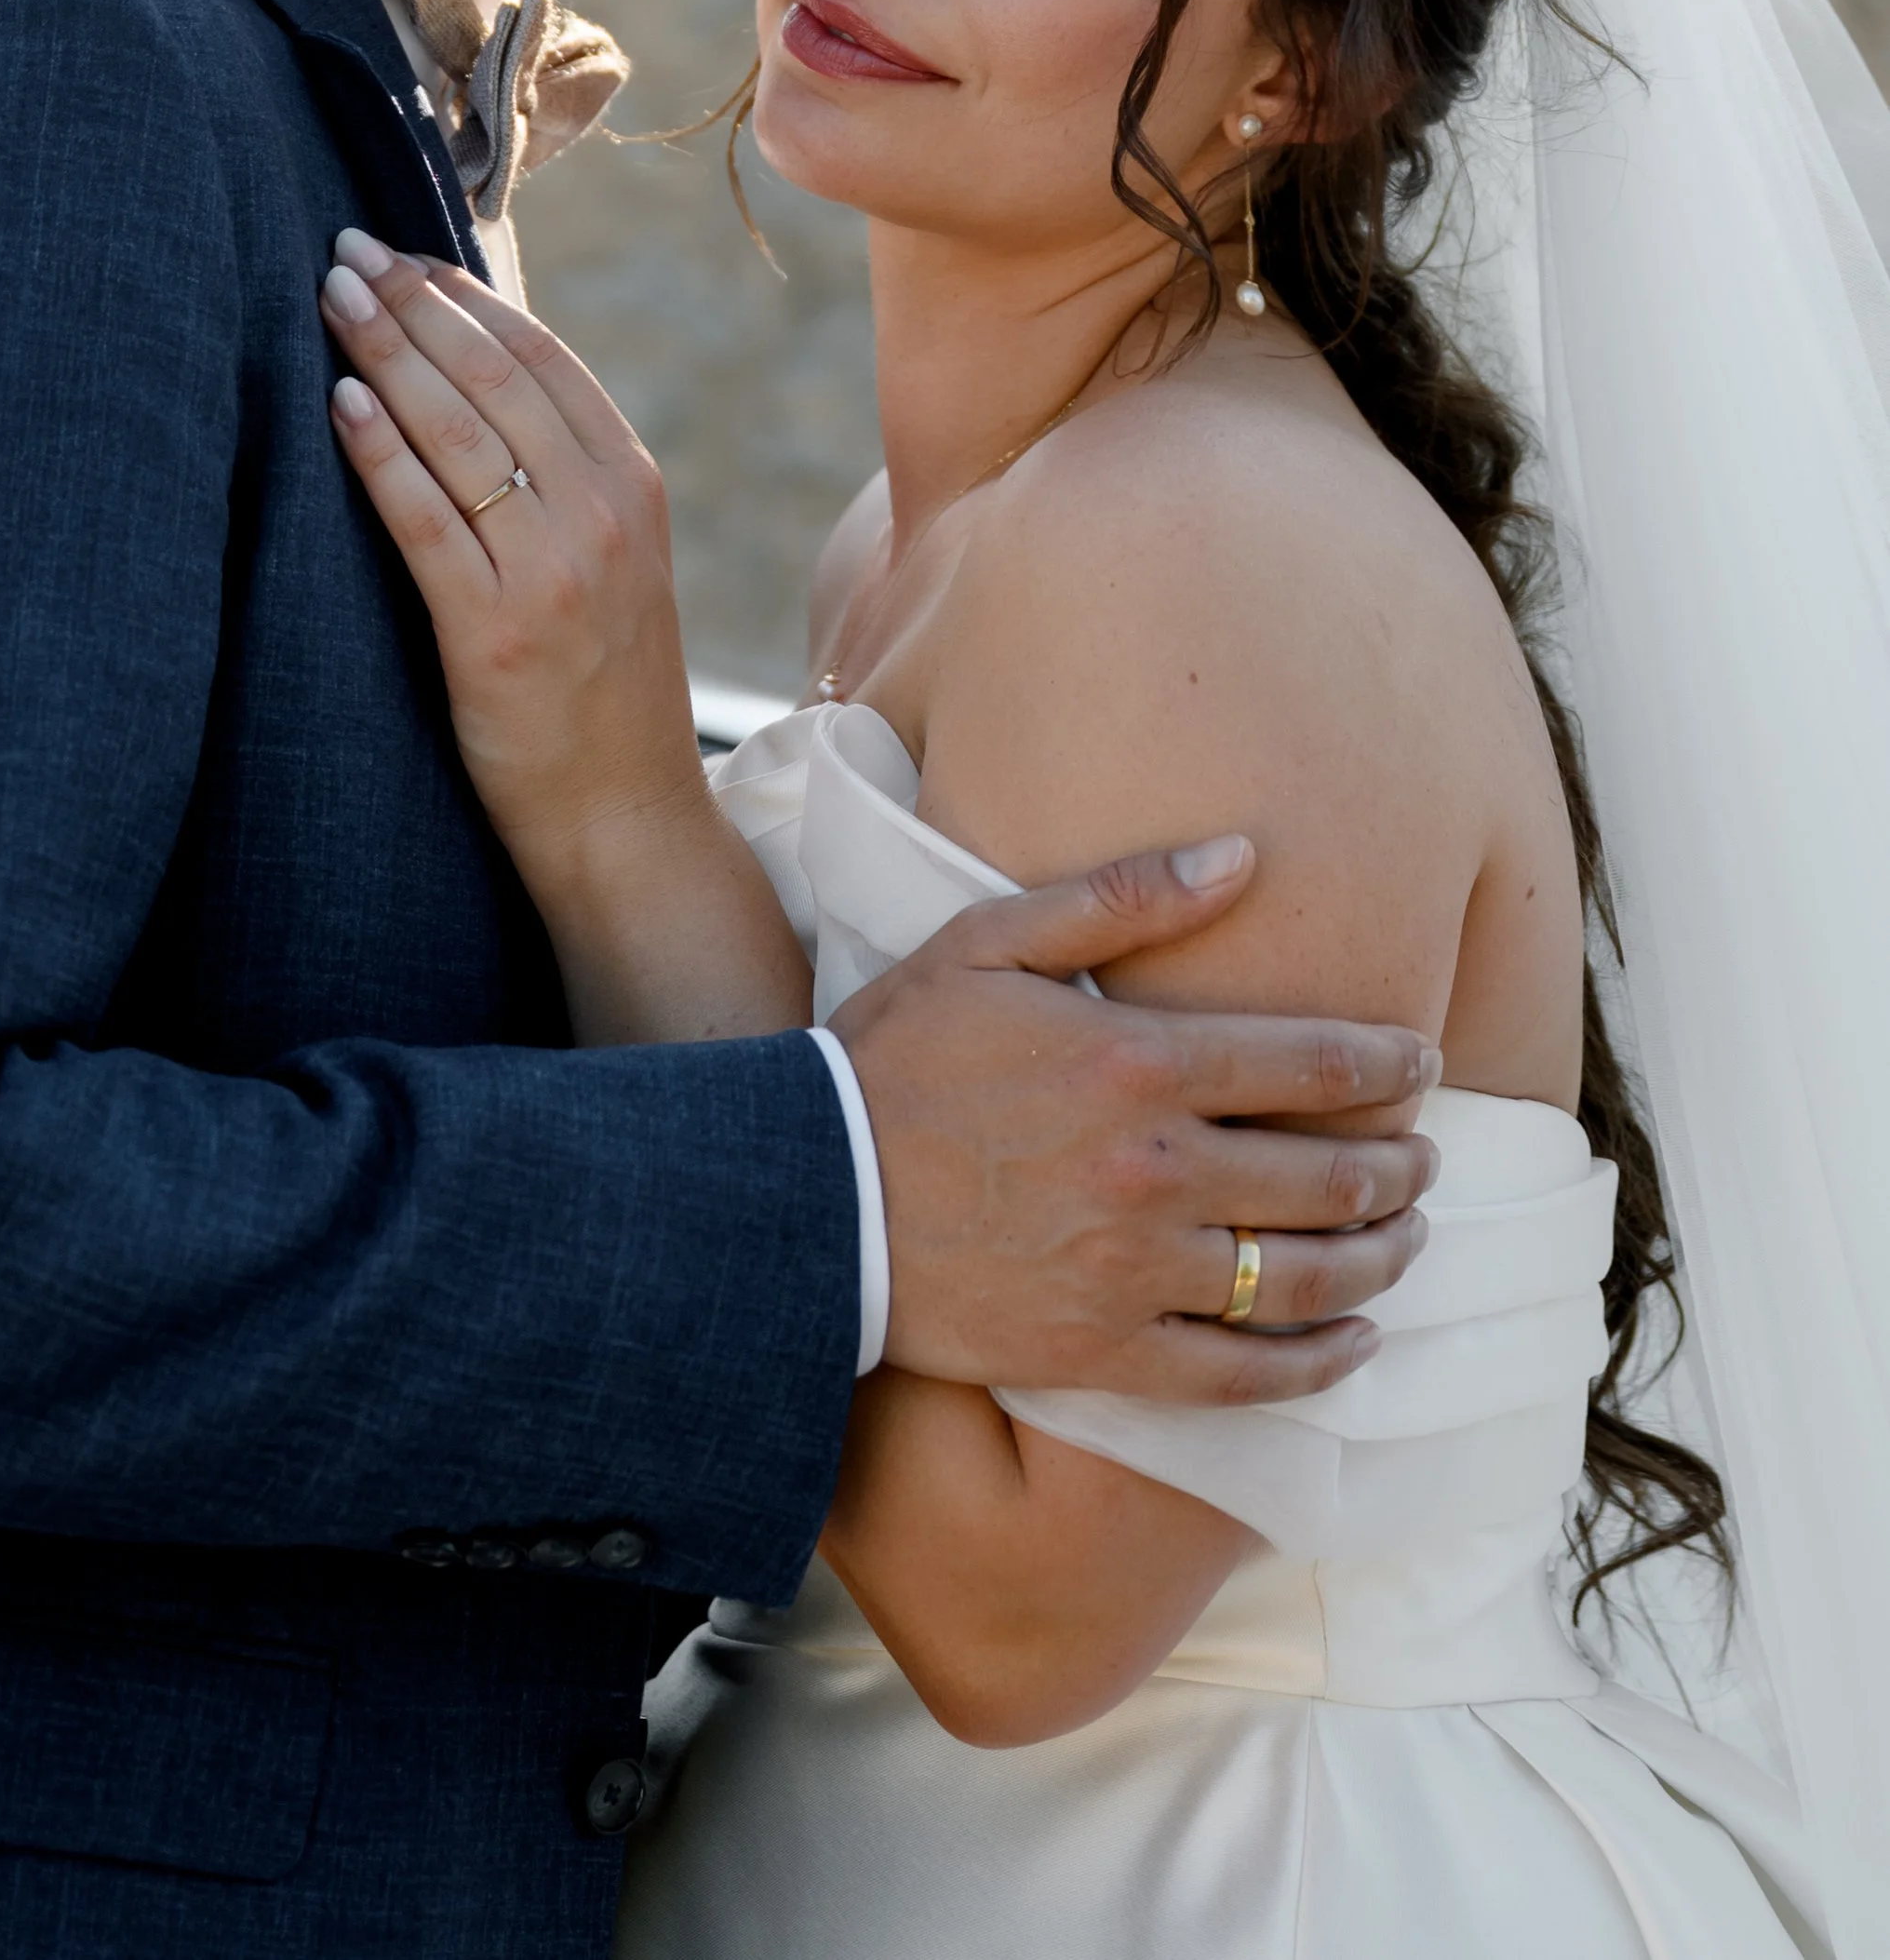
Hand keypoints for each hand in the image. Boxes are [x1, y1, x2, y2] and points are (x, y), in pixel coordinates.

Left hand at [321, 232, 811, 1040]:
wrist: (624, 819)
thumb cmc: (598, 690)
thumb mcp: (609, 563)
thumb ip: (559, 479)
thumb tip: (467, 381)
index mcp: (632, 486)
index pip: (542, 358)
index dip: (465, 296)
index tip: (400, 255)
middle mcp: (604, 514)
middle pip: (495, 377)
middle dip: (413, 305)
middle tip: (342, 253)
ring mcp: (556, 570)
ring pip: (460, 432)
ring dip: (387, 354)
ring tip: (328, 301)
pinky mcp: (499, 630)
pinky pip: (428, 519)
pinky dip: (380, 452)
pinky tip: (337, 404)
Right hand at [836, 849, 1439, 1402]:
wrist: (800, 1195)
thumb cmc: (893, 1056)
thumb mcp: (988, 942)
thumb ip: (1122, 896)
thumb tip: (1245, 854)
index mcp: (1135, 1061)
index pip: (1312, 1065)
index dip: (1387, 1064)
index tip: (1422, 1063)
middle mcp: (1152, 1170)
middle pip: (1329, 1176)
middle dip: (1400, 1166)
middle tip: (1427, 1158)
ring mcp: (1133, 1270)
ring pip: (1303, 1277)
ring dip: (1379, 1258)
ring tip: (1406, 1239)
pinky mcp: (1104, 1351)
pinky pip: (1244, 1373)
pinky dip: (1318, 1362)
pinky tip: (1357, 1342)